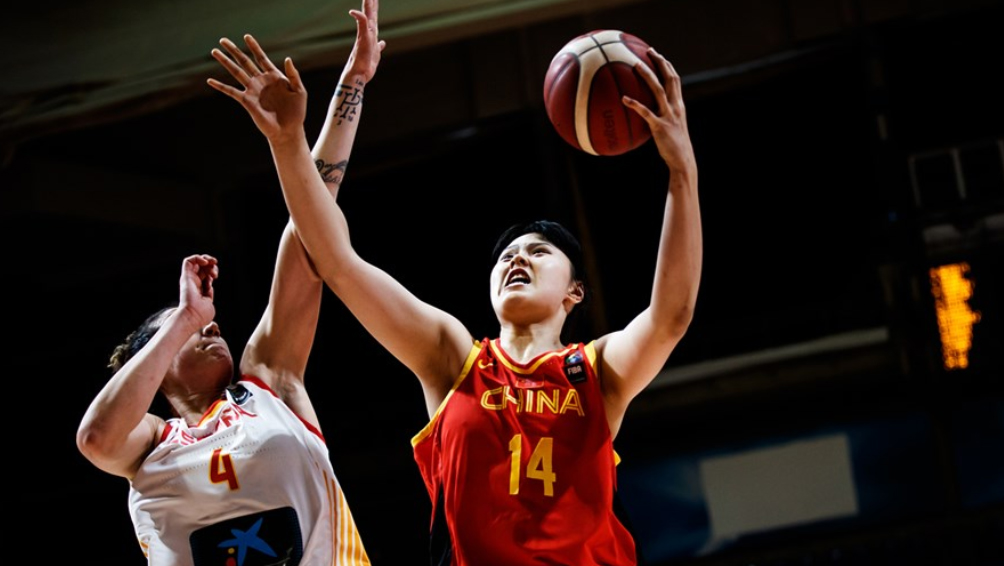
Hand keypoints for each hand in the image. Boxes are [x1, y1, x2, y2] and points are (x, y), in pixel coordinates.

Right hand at [178, 254, 217, 329]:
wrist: (193, 317)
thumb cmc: (201, 315)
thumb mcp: (209, 303)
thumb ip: (209, 294)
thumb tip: (209, 287)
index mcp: (199, 289)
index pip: (205, 275)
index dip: (212, 272)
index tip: (214, 277)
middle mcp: (193, 283)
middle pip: (202, 267)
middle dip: (211, 265)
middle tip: (215, 272)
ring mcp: (189, 279)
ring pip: (195, 262)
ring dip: (206, 259)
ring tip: (212, 264)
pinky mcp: (185, 277)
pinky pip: (188, 261)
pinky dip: (197, 258)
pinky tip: (205, 262)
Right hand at [207, 34, 306, 143]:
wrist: (289, 130)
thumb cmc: (296, 111)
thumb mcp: (300, 91)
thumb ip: (294, 75)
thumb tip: (287, 58)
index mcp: (273, 76)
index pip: (261, 58)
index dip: (254, 47)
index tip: (246, 36)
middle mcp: (260, 81)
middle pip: (244, 61)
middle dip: (234, 50)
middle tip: (222, 40)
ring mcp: (252, 90)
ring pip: (236, 72)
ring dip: (225, 62)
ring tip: (214, 51)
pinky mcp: (247, 101)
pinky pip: (231, 91)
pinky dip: (220, 86)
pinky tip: (210, 81)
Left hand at [344, 0, 385, 83]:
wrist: (358, 73)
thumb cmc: (360, 57)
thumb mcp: (363, 38)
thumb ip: (362, 23)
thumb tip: (353, 11)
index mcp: (367, 30)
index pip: (369, 13)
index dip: (370, 3)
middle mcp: (369, 35)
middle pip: (371, 17)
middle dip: (372, 6)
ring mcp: (371, 43)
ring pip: (374, 28)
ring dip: (374, 20)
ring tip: (375, 14)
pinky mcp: (374, 53)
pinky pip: (379, 46)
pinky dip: (381, 43)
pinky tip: (382, 43)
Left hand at [622, 48, 695, 172]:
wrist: (682, 160)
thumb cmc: (674, 147)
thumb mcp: (671, 128)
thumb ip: (662, 117)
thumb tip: (646, 113)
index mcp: (679, 105)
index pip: (675, 80)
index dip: (666, 65)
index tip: (657, 54)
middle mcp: (676, 107)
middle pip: (670, 78)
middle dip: (660, 62)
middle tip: (648, 51)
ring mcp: (669, 115)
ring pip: (658, 90)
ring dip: (648, 75)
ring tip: (635, 64)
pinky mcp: (660, 126)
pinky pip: (646, 112)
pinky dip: (635, 104)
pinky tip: (623, 99)